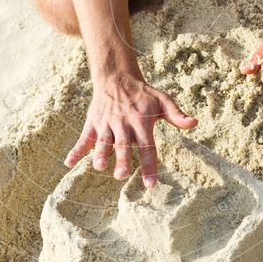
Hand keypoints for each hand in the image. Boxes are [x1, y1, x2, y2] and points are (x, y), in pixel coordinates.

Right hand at [63, 75, 197, 186]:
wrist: (116, 77)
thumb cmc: (143, 94)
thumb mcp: (163, 100)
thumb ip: (177, 115)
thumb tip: (194, 123)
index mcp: (142, 121)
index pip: (147, 147)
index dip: (150, 165)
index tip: (151, 184)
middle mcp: (123, 124)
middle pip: (123, 145)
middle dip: (122, 160)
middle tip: (122, 175)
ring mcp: (106, 123)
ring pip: (103, 141)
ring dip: (100, 154)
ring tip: (100, 166)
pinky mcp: (93, 123)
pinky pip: (83, 138)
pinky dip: (76, 150)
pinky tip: (68, 163)